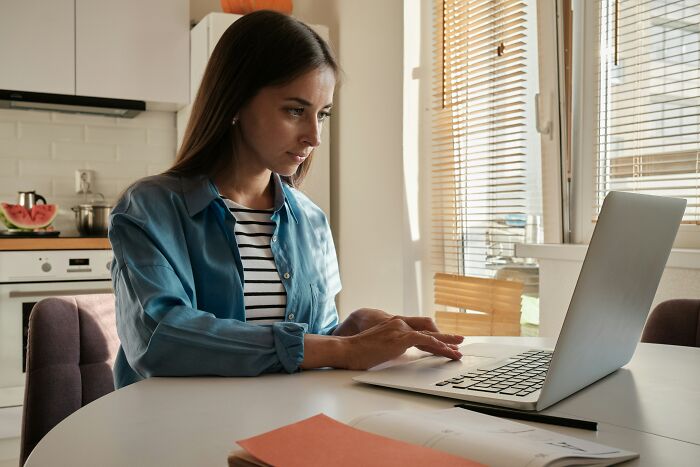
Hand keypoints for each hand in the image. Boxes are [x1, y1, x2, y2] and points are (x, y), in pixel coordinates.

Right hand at [341, 316, 462, 369]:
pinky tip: (446, 350)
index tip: (443, 343)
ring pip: (429, 335)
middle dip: (445, 337)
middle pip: (428, 329)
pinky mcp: (399, 337)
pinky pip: (424, 340)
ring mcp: (399, 329)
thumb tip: (396, 354)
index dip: (432, 337)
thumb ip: (390, 346)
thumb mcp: (378, 347)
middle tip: (459, 341)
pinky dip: (437, 345)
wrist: (346, 349)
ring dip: (446, 343)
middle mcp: (399, 323)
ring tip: (458, 351)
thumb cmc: (358, 351)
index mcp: (393, 325)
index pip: (418, 330)